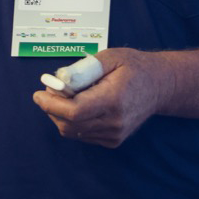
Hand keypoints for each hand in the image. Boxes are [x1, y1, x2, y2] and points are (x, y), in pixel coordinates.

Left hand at [32, 48, 174, 147]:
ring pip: (73, 132)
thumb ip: (83, 68)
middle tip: (49, 90)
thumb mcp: (110, 57)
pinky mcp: (113, 140)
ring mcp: (114, 134)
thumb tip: (58, 80)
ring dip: (61, 115)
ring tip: (65, 95)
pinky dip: (73, 121)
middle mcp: (114, 122)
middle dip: (52, 108)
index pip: (74, 112)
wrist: (160, 86)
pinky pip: (82, 134)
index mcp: (114, 100)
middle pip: (69, 125)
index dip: (51, 105)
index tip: (38, 94)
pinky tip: (80, 104)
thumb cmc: (134, 66)